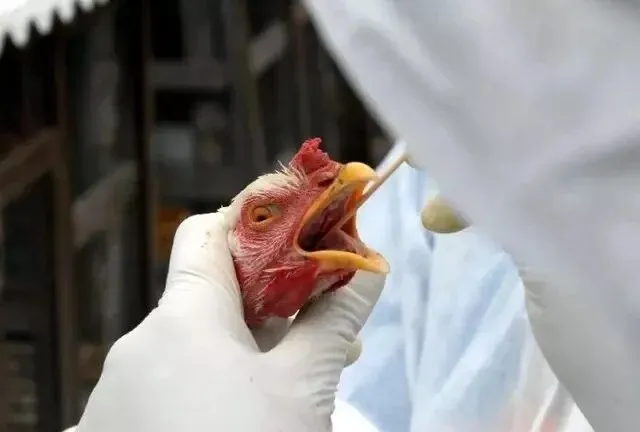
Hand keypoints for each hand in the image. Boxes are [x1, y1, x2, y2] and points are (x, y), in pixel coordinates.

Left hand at [74, 211, 385, 431]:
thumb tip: (370, 267)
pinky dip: (216, 381)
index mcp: (183, 317)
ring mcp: (123, 391)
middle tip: (328, 315)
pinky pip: (171, 384)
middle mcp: (142, 344)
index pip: (210, 231)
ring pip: (195, 344)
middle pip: (211, 293)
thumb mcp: (304, 389)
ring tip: (303, 372)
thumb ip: (334, 320)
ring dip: (251, 346)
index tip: (303, 228)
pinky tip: (252, 411)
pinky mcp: (119, 429)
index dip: (256, 220)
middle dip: (273, 296)